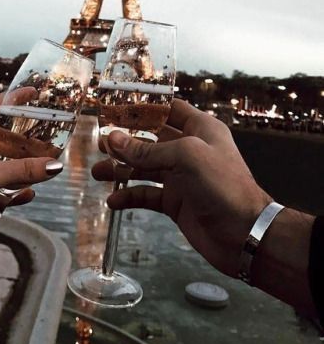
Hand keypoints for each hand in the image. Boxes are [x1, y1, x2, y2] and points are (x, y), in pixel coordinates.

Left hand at [0, 90, 61, 265]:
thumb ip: (21, 171)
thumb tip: (54, 166)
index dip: (14, 99)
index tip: (35, 94)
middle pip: (1, 140)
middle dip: (24, 142)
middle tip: (48, 141)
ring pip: (1, 166)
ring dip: (20, 169)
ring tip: (43, 169)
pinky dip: (11, 193)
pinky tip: (27, 196)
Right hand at [92, 99, 270, 276]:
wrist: (245, 235)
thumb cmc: (222, 185)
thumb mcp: (185, 157)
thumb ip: (146, 149)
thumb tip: (112, 139)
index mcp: (199, 129)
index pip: (166, 109)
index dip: (142, 108)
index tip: (114, 110)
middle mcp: (189, 150)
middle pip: (150, 138)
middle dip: (125, 140)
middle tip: (100, 144)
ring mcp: (181, 177)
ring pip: (144, 168)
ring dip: (121, 169)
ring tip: (98, 173)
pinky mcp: (175, 202)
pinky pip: (147, 195)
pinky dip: (130, 196)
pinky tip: (113, 201)